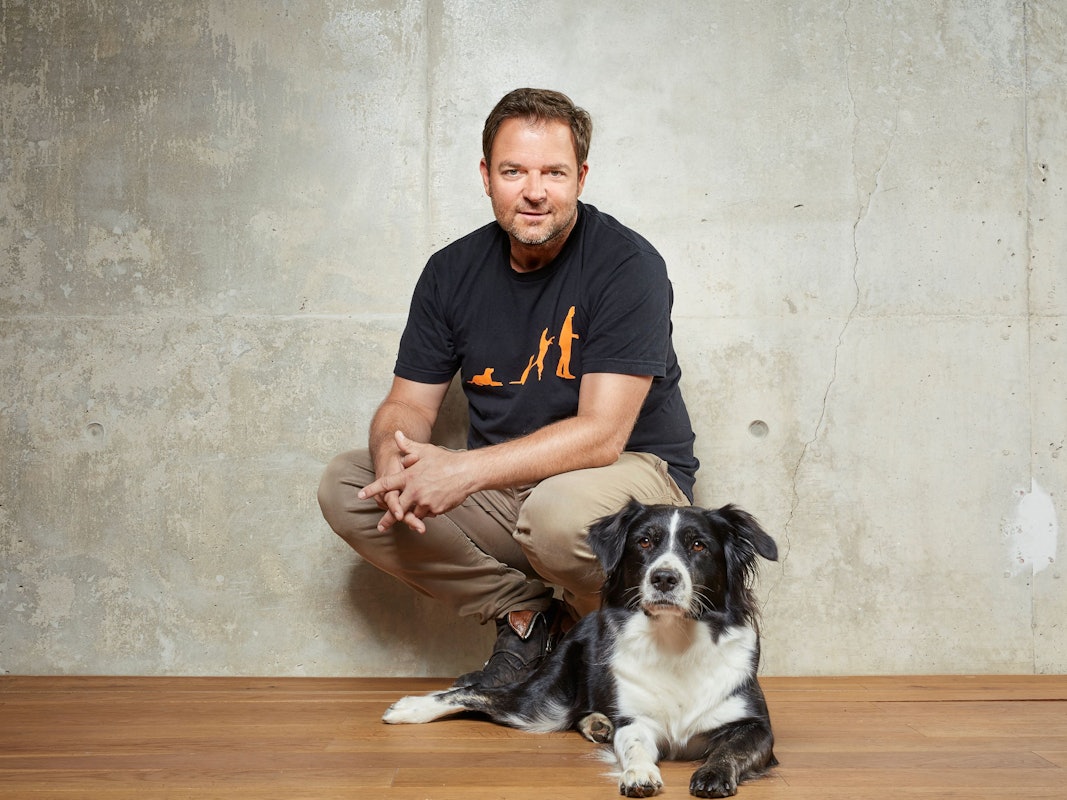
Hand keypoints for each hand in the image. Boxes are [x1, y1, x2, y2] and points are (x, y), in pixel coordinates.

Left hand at [359, 431, 473, 533]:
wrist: (466, 472)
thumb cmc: (445, 460)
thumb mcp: (425, 450)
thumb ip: (408, 446)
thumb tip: (396, 434)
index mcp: (409, 476)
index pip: (386, 484)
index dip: (372, 489)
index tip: (360, 495)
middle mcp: (414, 490)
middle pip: (396, 507)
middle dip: (388, 518)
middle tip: (380, 527)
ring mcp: (425, 501)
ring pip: (414, 512)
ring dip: (414, 512)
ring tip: (418, 510)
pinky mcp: (435, 509)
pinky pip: (427, 514)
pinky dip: (427, 511)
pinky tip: (433, 503)